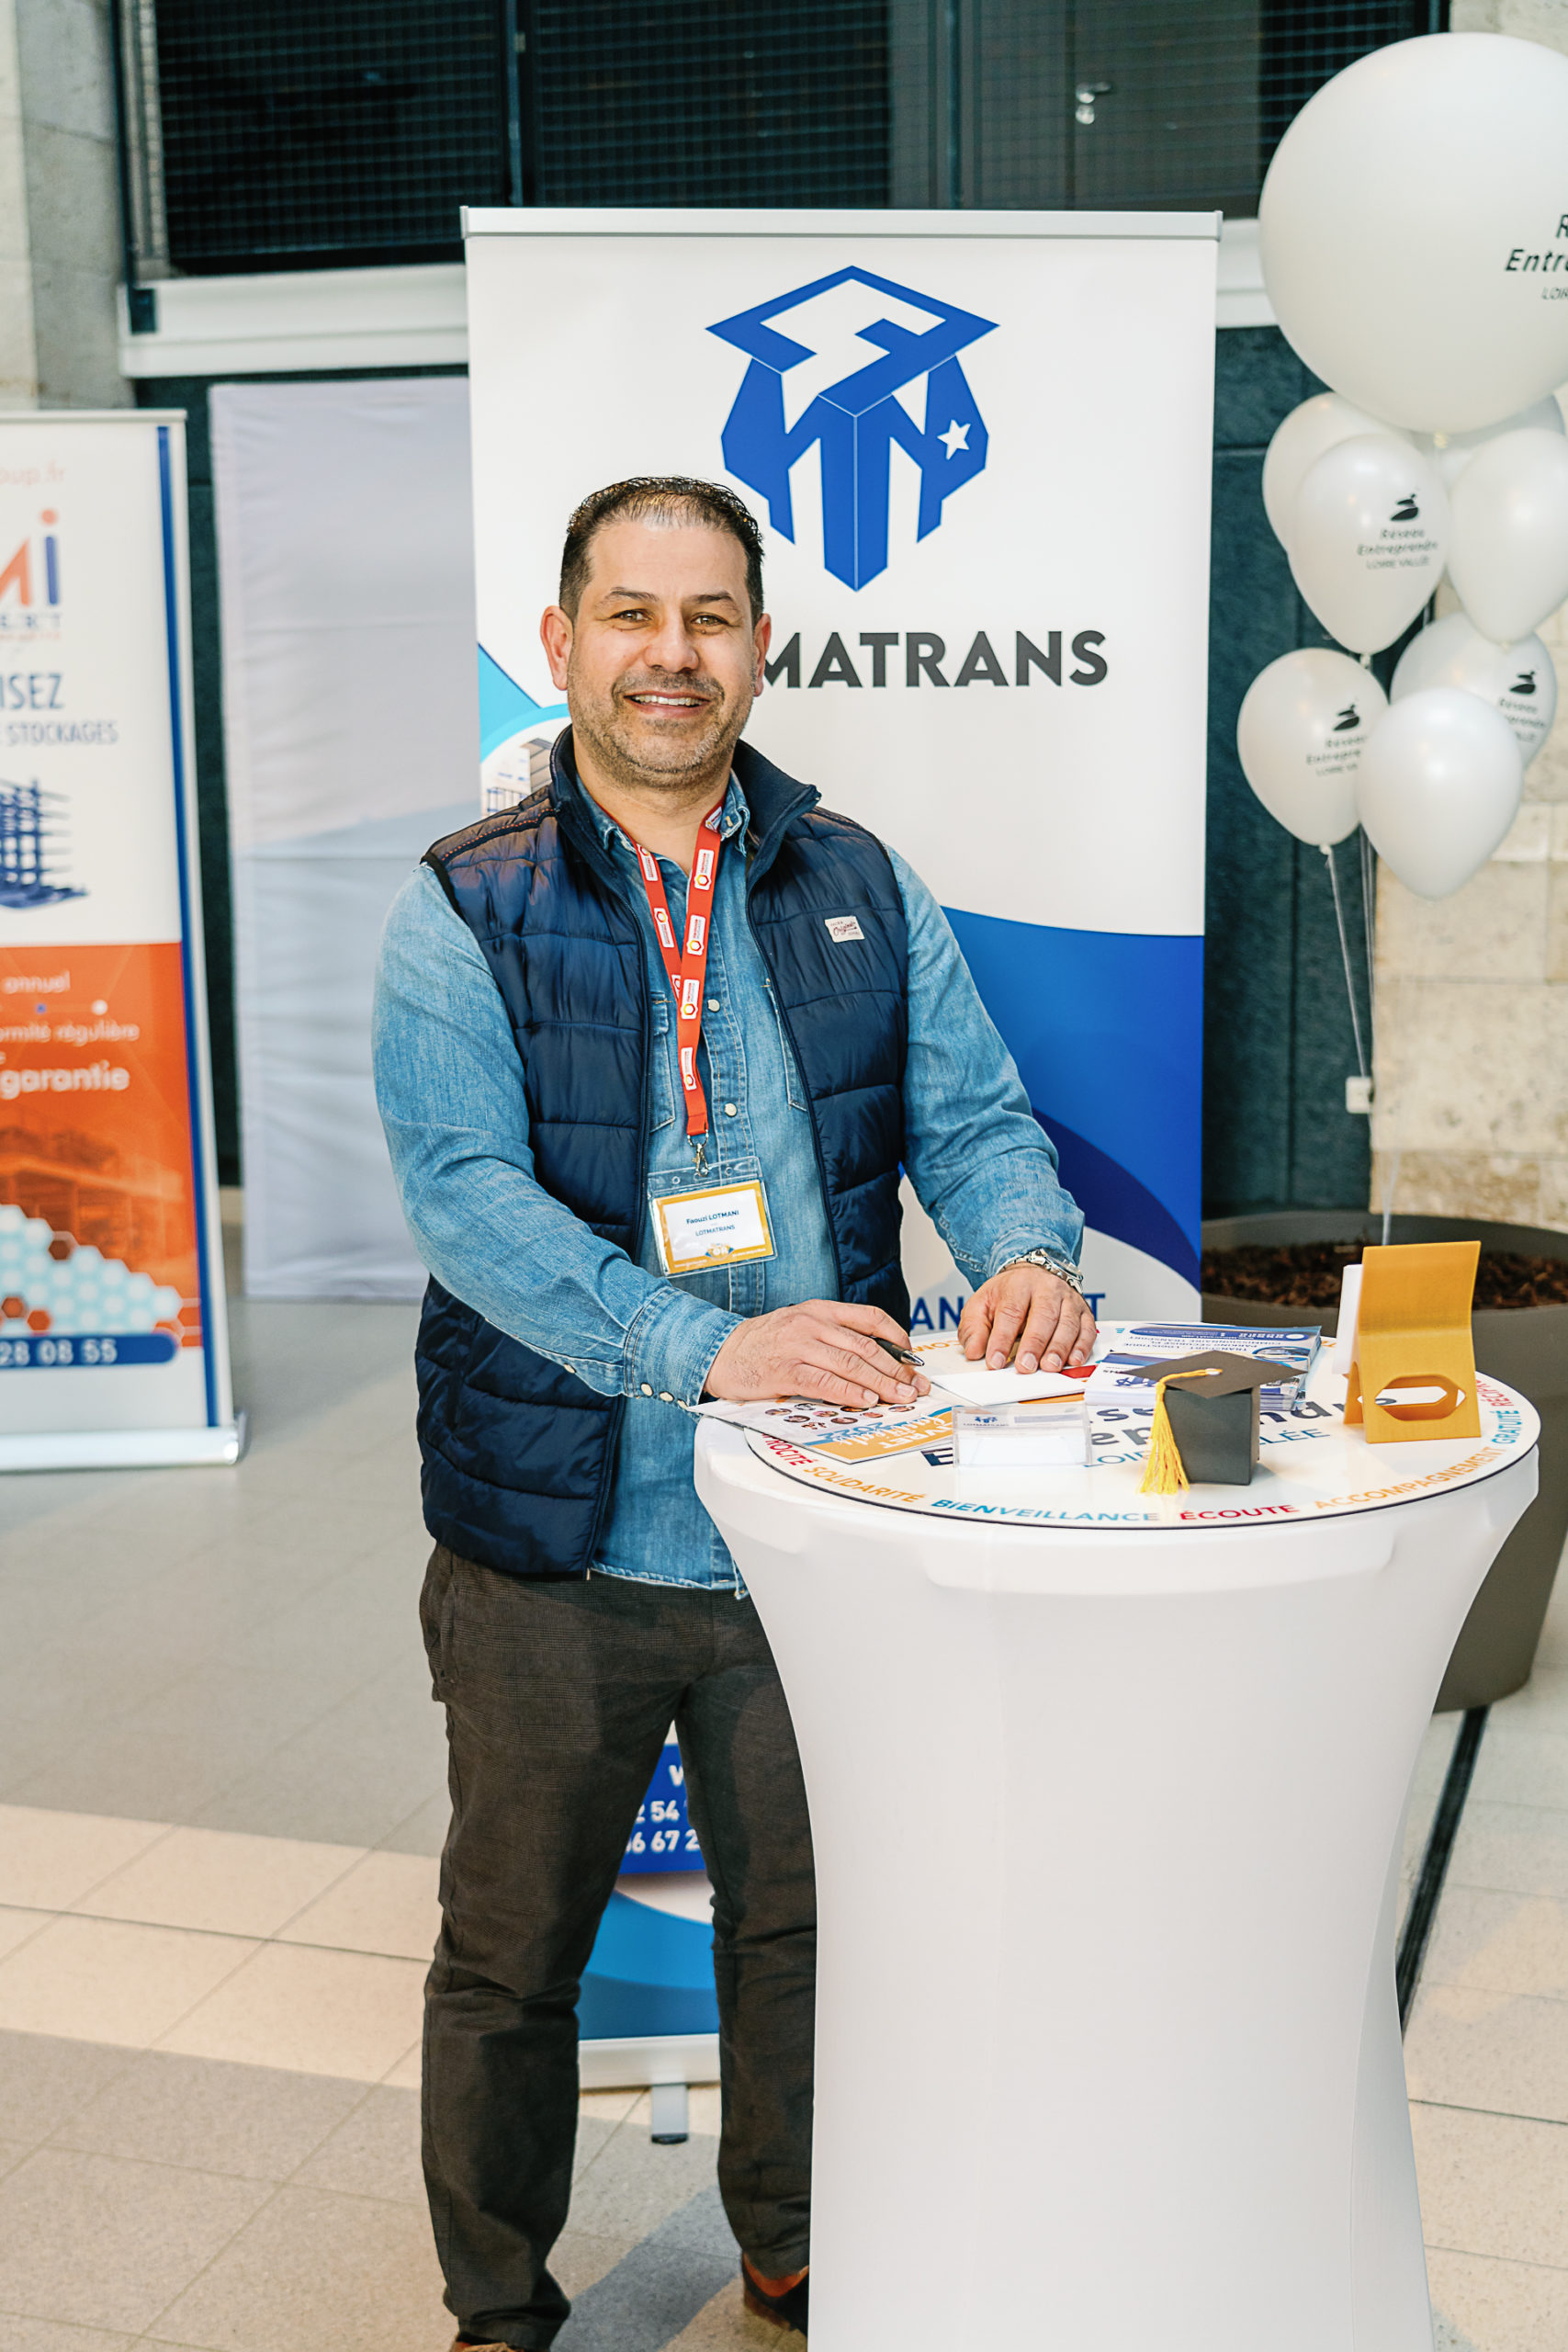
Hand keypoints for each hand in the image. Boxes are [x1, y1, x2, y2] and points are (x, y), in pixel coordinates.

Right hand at [704, 1300, 932, 1410]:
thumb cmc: (762, 1344)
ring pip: (851, 1364)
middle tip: (916, 1386)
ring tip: (900, 1397)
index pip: (870, 1318)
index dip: (897, 1338)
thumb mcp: (800, 1327)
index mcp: (819, 1310)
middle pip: (866, 1346)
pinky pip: (825, 1382)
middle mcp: (812, 1324)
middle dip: (897, 1369)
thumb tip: (873, 1359)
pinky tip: (865, 1400)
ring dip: (881, 1383)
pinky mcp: (785, 1371)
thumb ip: (832, 1336)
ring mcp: (798, 1346)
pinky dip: (849, 1392)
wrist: (719, 1352)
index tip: (912, 1357)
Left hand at [959, 1266, 1096, 1373]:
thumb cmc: (1008, 1295)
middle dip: (1034, 1344)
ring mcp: (1068, 1300)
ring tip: (1050, 1367)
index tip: (996, 1361)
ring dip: (1059, 1347)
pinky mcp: (1084, 1311)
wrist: (1034, 1275)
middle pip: (1043, 1316)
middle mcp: (1047, 1289)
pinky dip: (1082, 1347)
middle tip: (1026, 1367)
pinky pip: (1087, 1329)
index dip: (1002, 1339)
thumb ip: (974, 1328)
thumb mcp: (982, 1304)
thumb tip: (974, 1352)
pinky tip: (1073, 1361)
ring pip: (1067, 1323)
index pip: (1011, 1312)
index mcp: (1018, 1285)